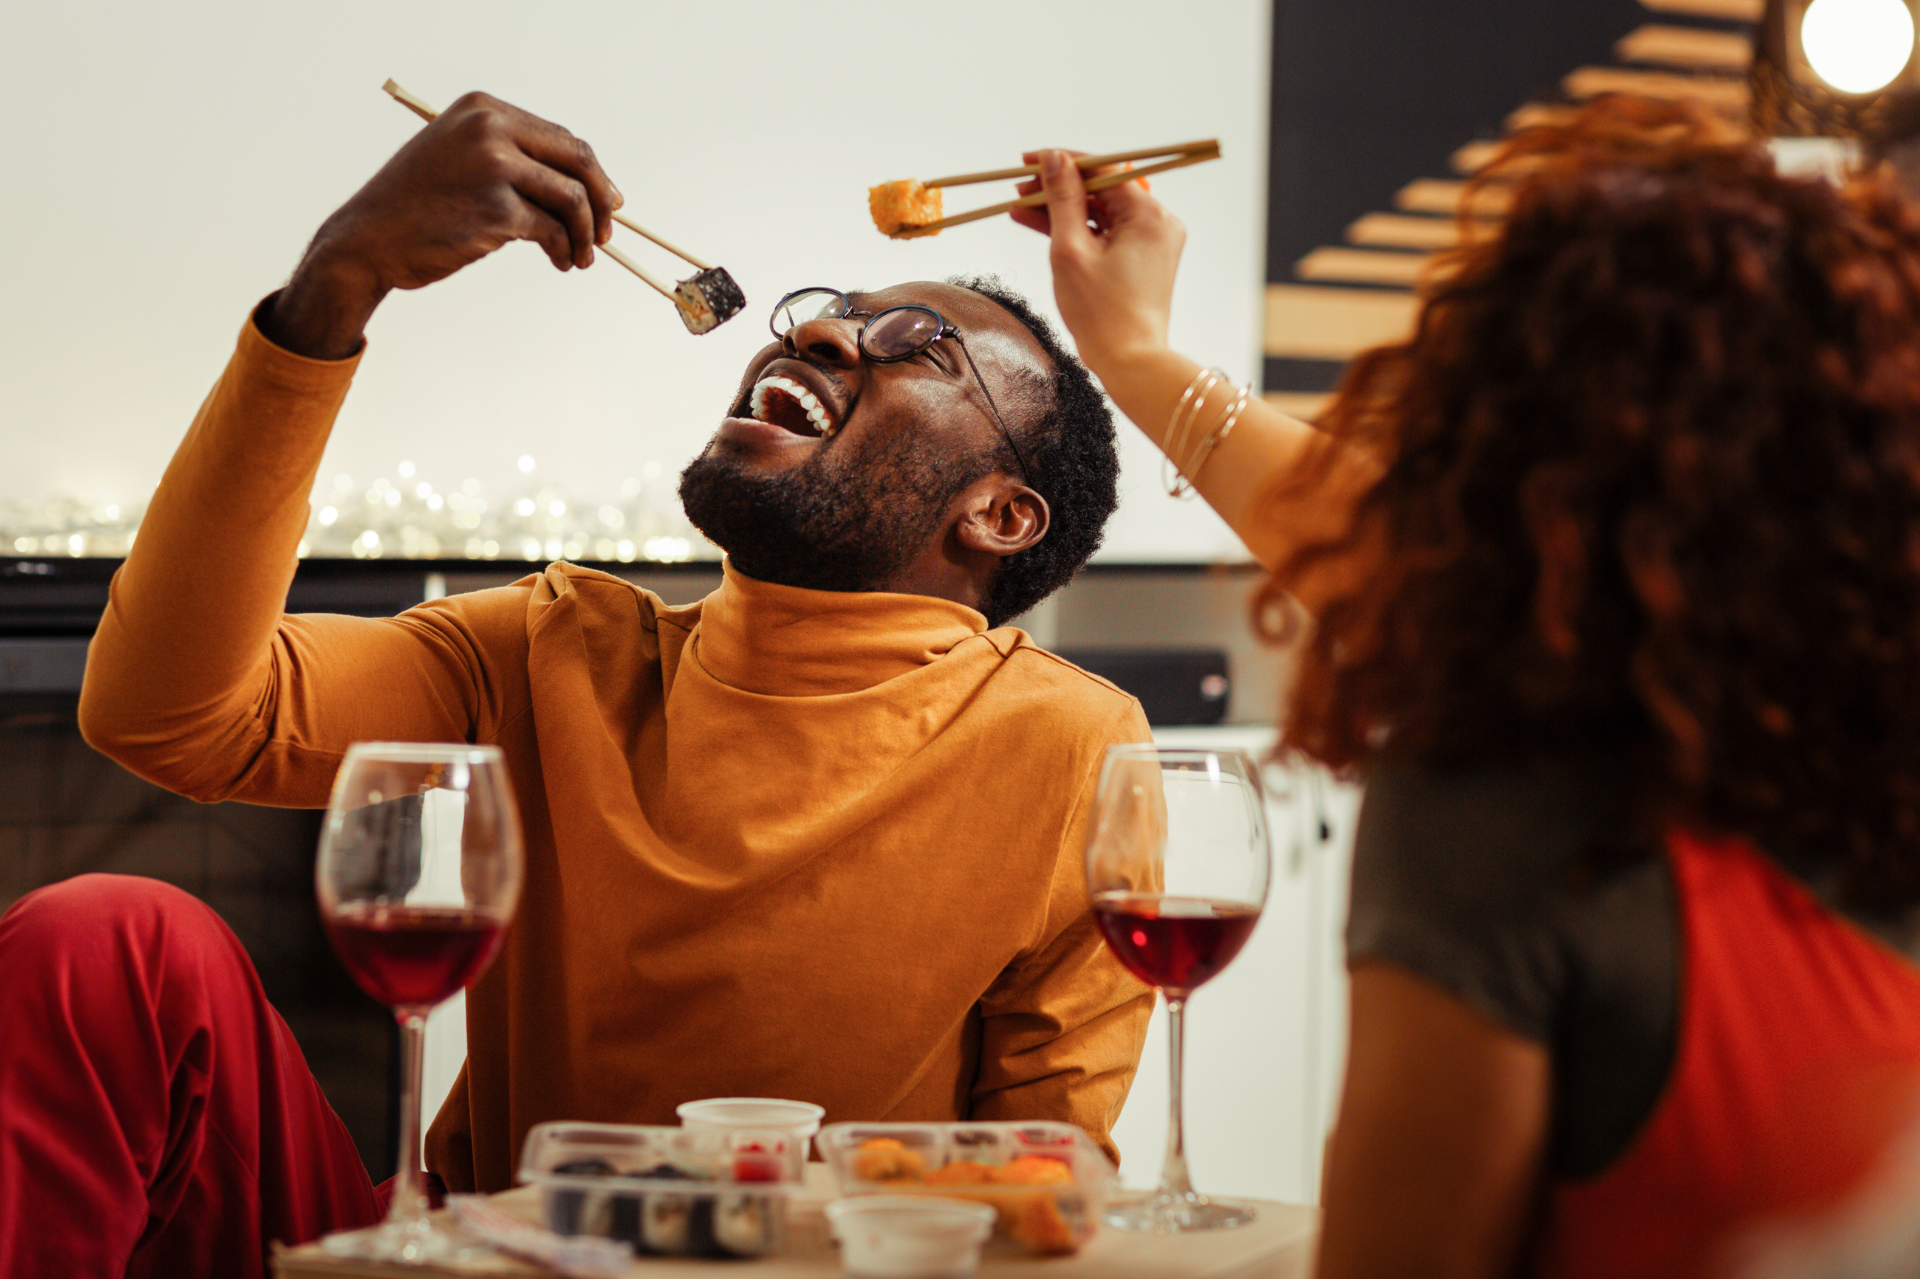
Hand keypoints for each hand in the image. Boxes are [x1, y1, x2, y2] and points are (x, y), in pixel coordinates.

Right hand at [261, 91, 623, 359]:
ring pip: (571, 199)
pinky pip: (553, 232)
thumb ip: (514, 159)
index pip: (561, 138)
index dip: (593, 172)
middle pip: (578, 160)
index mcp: (483, 110)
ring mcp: (494, 168)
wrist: (368, 239)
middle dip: (602, 200)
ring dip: (587, 234)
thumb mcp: (461, 159)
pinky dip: (566, 250)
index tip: (607, 202)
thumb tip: (587, 186)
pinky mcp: (496, 211)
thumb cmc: (416, 206)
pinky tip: (562, 262)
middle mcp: (489, 130)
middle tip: (608, 231)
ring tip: (583, 257)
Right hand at [1009, 150, 1184, 379]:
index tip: (1029, 160)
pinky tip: (1041, 225)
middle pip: (1101, 189)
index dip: (1062, 162)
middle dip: (1059, 187)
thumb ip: (1062, 198)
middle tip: (1020, 188)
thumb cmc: (1103, 314)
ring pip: (1101, 211)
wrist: (1129, 361)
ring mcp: (1152, 241)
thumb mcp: (1071, 248)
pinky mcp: (1143, 258)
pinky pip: (1106, 232)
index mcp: (1148, 214)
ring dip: (1063, 209)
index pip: (1101, 169)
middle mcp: (1157, 222)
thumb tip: (1054, 159)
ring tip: (1021, 207)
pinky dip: (1079, 230)